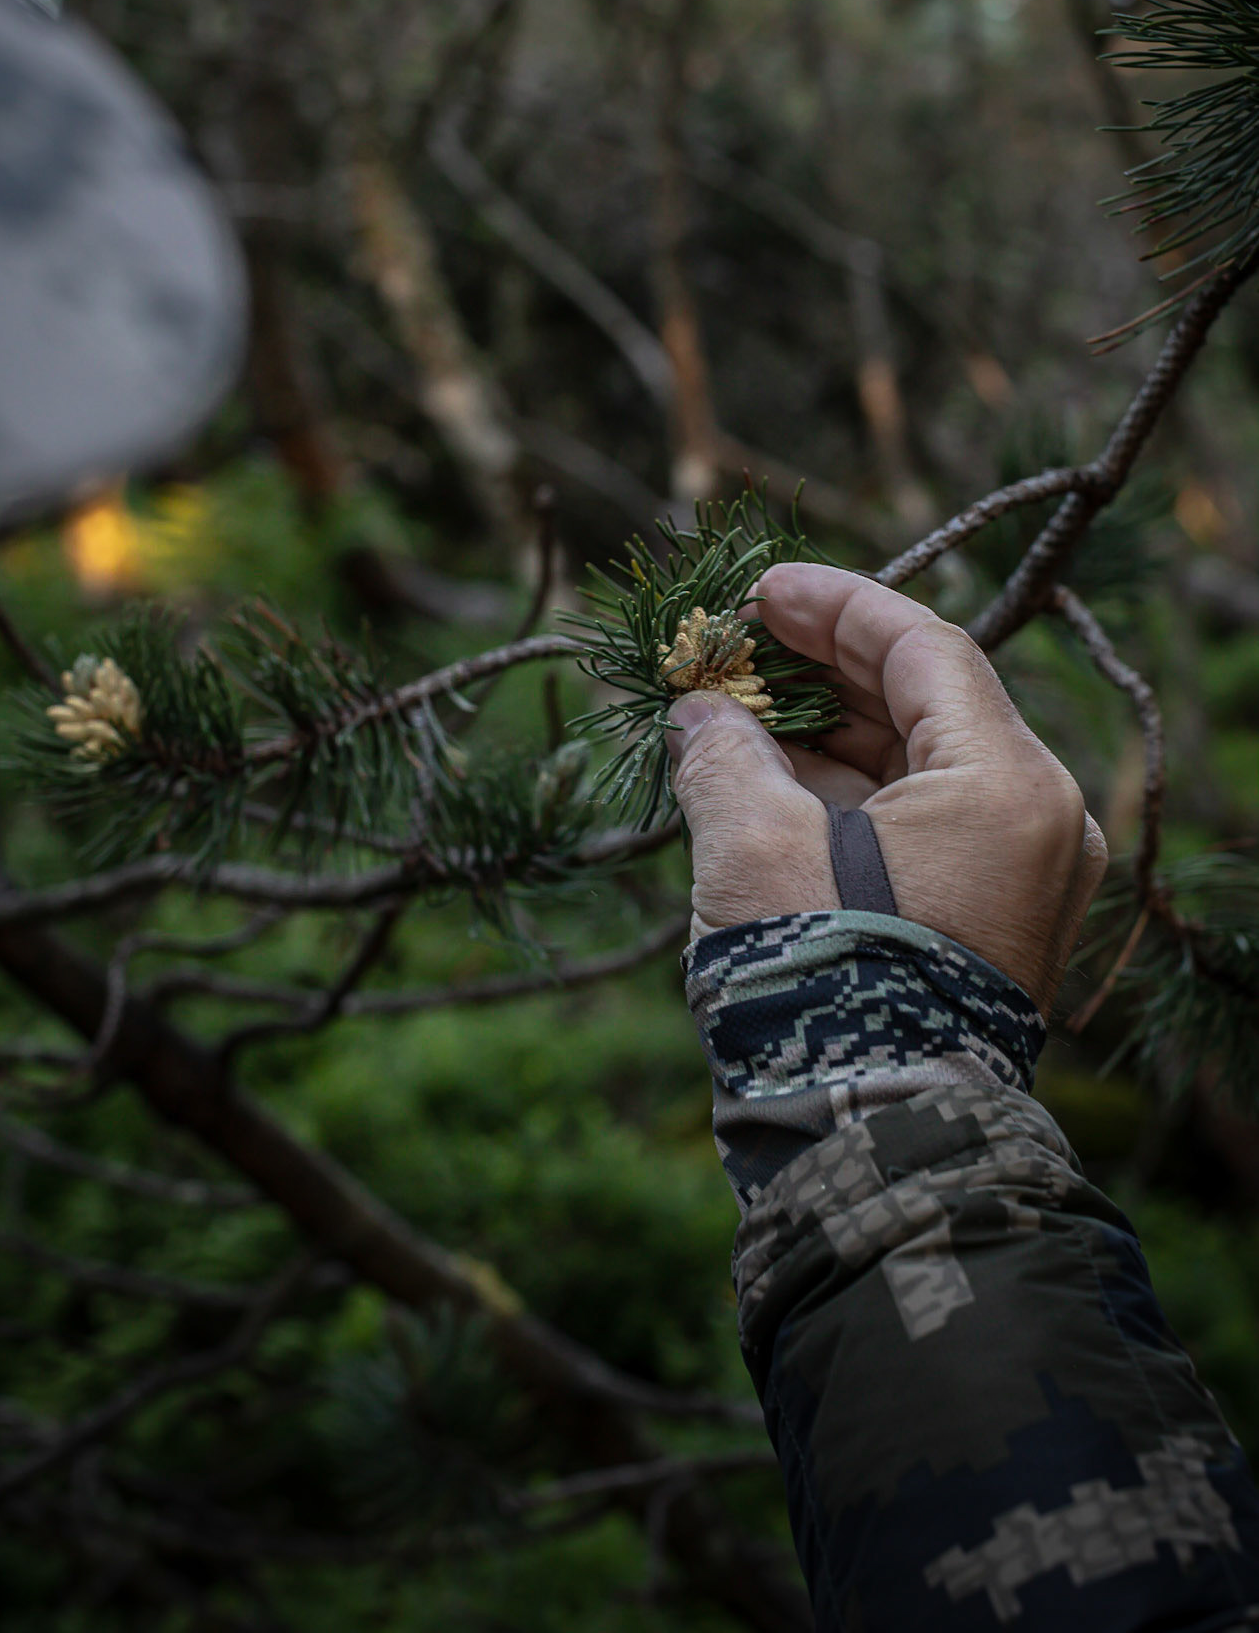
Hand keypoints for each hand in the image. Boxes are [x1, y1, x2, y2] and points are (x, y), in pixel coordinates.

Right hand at [665, 564, 1106, 1015]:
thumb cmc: (822, 983)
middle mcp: (1038, 823)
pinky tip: (765, 780)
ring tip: (730, 711)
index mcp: (1008, 787)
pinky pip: (920, 826)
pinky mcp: (988, 923)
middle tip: (734, 644)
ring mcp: (1020, 879)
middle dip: (821, 670)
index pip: (924, 650)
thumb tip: (697, 712)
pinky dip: (846, 796)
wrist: (871, 1143)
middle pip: (925, 705)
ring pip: (918, 767)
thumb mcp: (752, 847)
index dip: (834, 608)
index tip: (757, 591)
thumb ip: (721, 754)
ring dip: (825, 734)